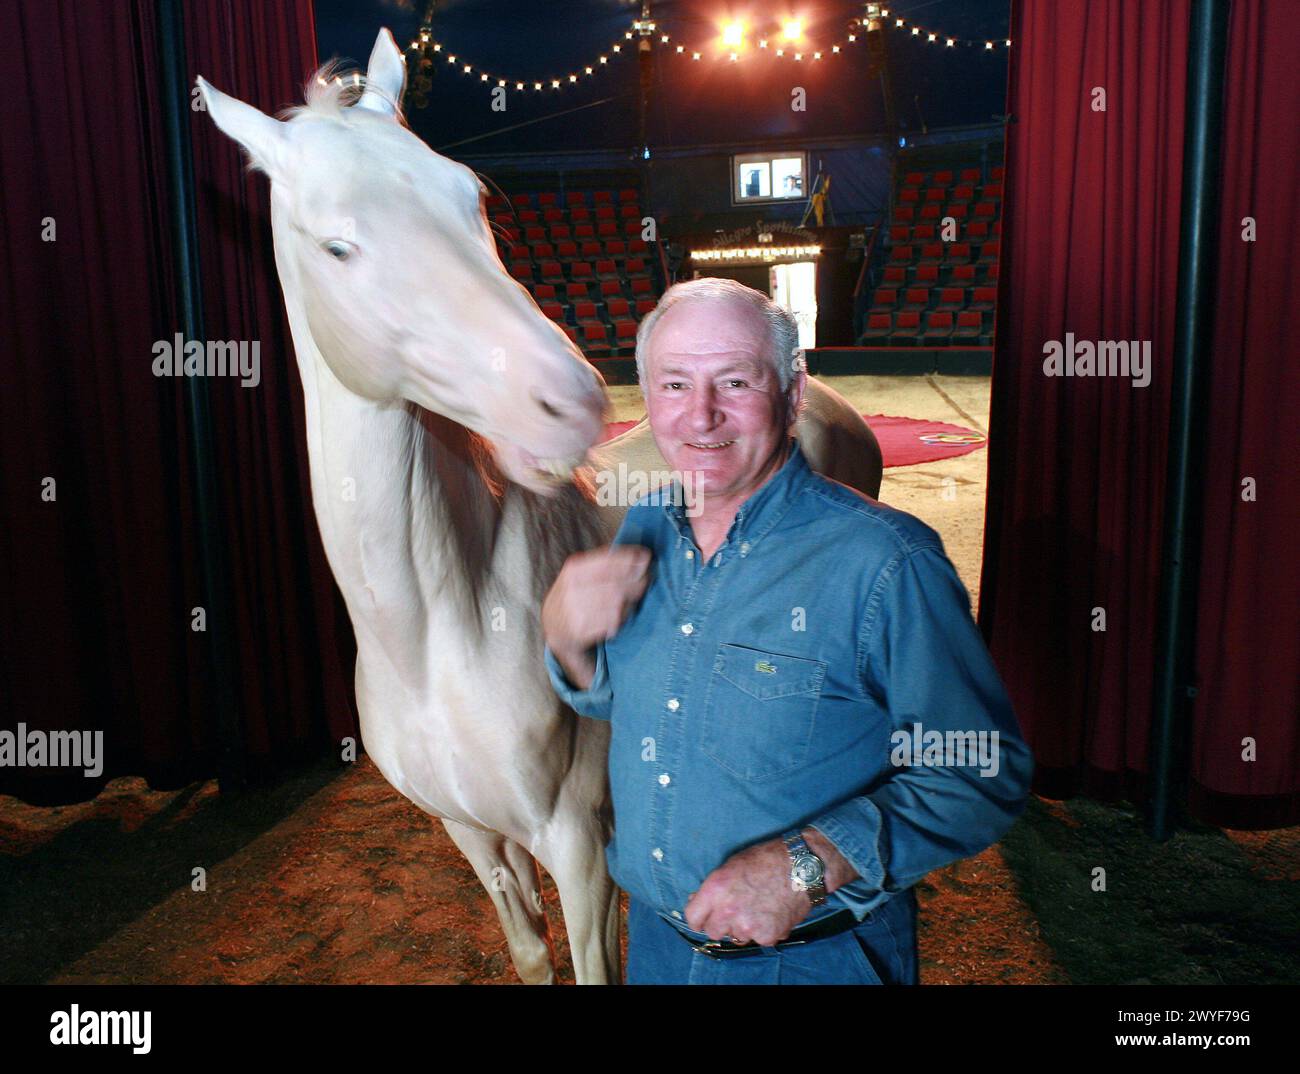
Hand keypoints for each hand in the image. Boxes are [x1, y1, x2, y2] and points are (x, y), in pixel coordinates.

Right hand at [542, 544, 651, 686]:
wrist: (553, 626)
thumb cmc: (574, 595)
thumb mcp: (581, 572)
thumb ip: (605, 562)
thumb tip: (639, 556)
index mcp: (574, 570)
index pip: (607, 561)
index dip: (630, 559)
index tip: (646, 557)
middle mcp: (573, 589)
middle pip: (616, 584)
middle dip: (636, 581)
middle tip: (646, 580)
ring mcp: (576, 611)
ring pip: (616, 604)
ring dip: (629, 601)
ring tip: (632, 599)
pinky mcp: (582, 630)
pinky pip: (612, 621)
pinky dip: (621, 618)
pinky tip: (620, 614)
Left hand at [684, 829, 858, 946]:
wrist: (800, 867)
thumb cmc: (765, 860)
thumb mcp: (731, 866)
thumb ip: (713, 888)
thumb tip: (698, 902)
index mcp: (715, 890)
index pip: (692, 918)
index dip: (699, 918)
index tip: (705, 917)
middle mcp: (727, 911)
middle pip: (713, 932)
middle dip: (721, 923)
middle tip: (736, 910)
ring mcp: (747, 926)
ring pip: (737, 937)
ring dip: (744, 927)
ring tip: (759, 907)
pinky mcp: (766, 936)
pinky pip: (758, 939)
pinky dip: (764, 930)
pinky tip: (772, 913)